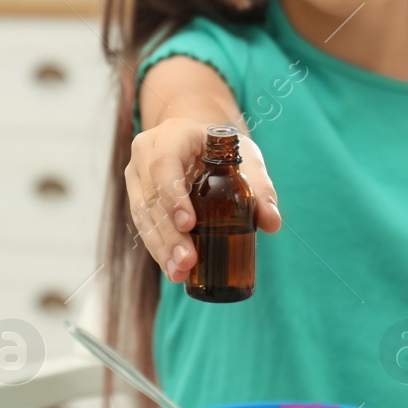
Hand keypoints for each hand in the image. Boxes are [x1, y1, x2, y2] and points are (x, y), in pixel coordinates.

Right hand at [124, 118, 281, 282]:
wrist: (200, 142)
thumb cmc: (224, 148)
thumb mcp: (247, 159)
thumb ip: (261, 188)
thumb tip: (272, 222)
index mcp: (172, 135)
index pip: (165, 164)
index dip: (173, 196)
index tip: (188, 224)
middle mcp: (146, 153)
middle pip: (151, 197)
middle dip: (169, 234)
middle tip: (188, 261)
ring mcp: (137, 175)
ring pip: (142, 215)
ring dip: (161, 247)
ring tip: (179, 273)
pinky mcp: (136, 196)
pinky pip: (143, 225)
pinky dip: (158, 248)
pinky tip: (172, 269)